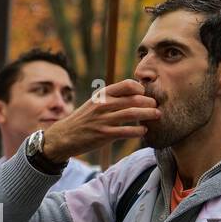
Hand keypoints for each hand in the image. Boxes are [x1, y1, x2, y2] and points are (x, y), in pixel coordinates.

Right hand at [40, 78, 159, 162]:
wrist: (63, 136)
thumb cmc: (85, 118)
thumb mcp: (96, 102)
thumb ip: (114, 97)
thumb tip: (138, 92)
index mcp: (102, 94)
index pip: (127, 84)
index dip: (141, 88)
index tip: (146, 94)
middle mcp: (103, 104)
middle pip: (134, 99)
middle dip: (149, 102)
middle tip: (157, 106)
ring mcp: (103, 120)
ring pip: (133, 114)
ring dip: (148, 114)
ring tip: (157, 115)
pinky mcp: (104, 134)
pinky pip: (127, 131)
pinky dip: (139, 131)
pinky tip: (144, 130)